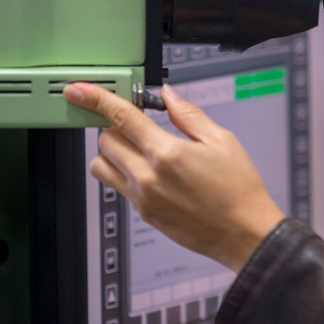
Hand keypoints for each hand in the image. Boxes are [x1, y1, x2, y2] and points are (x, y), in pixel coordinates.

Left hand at [63, 82, 284, 271]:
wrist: (243, 233)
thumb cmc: (238, 190)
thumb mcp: (221, 141)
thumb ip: (189, 115)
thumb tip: (169, 97)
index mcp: (167, 153)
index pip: (121, 117)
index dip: (97, 99)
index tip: (80, 91)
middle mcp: (148, 177)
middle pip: (105, 140)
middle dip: (116, 125)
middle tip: (137, 122)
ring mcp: (142, 198)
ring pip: (101, 166)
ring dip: (112, 152)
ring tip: (138, 149)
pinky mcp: (144, 214)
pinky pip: (118, 187)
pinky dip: (125, 172)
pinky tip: (152, 171)